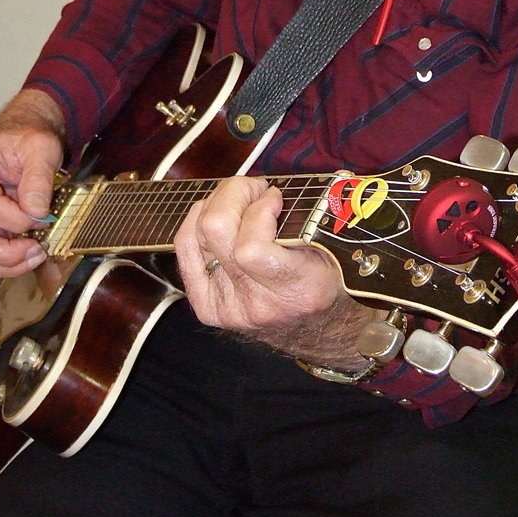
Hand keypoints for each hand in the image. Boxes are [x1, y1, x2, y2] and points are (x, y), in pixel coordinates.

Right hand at [0, 90, 64, 279]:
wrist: (20, 137)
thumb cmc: (28, 139)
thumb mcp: (43, 147)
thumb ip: (39, 178)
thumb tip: (36, 212)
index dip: (18, 220)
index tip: (44, 216)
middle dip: (8, 253)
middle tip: (38, 248)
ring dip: (4, 265)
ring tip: (35, 255)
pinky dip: (1, 266)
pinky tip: (25, 256)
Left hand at [174, 175, 377, 369]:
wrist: (313, 329)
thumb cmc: (325, 278)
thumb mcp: (332, 250)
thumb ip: (309, 220)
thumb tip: (272, 187)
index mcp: (295, 292)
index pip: (251, 248)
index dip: (260, 210)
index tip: (276, 196)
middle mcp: (256, 305)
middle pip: (216, 231)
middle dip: (234, 193)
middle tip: (255, 187)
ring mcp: (227, 308)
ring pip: (197, 235)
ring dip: (217, 202)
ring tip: (240, 197)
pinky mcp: (207, 307)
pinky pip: (185, 250)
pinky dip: (195, 221)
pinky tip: (214, 211)